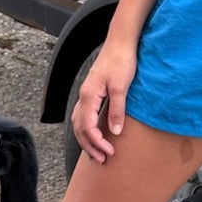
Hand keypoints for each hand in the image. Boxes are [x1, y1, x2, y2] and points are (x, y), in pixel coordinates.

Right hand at [71, 40, 138, 163]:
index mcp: (89, 95)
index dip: (97, 142)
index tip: (109, 152)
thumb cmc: (121, 60)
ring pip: (78, 122)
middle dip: (89, 146)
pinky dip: (86, 128)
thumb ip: (117, 110)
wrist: (120, 42)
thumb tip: (115, 132)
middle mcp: (84, 95)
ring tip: (97, 152)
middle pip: (79, 127)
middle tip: (102, 160)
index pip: (87, 126)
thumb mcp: (122, 86)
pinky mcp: (92, 91)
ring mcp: (86, 93)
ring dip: (86, 139)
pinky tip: (94, 133)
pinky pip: (83, 115)